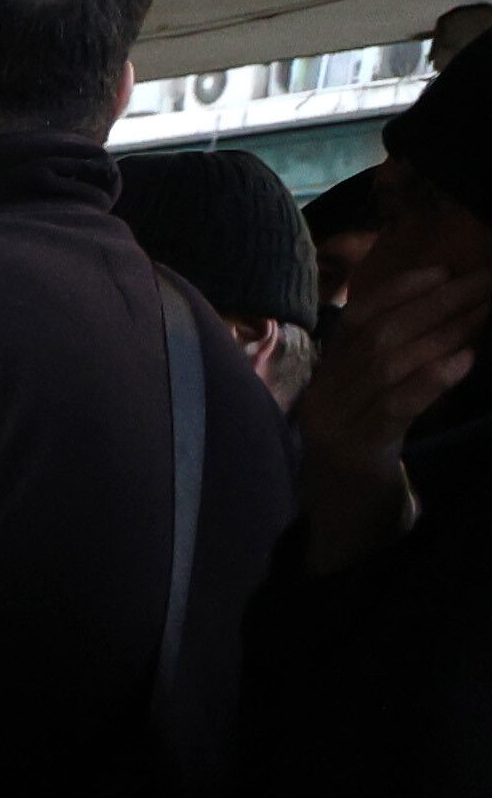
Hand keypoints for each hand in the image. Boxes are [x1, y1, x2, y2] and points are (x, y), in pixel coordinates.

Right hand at [294, 244, 489, 575]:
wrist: (339, 528)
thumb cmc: (365, 460)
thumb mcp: (370, 407)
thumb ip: (389, 366)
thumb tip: (446, 314)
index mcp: (323, 381)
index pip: (355, 322)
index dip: (397, 291)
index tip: (442, 270)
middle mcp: (322, 398)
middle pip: (379, 337)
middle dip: (435, 304)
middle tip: (482, 281)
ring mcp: (335, 426)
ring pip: (388, 365)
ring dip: (442, 333)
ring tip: (483, 312)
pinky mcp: (356, 453)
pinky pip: (396, 407)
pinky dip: (431, 379)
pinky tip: (464, 360)